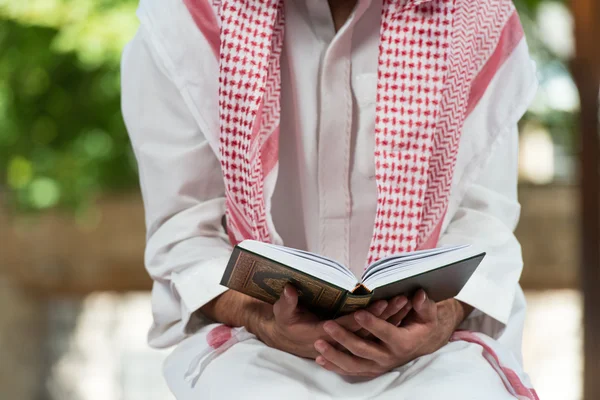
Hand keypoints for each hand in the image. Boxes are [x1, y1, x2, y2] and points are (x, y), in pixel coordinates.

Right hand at [251, 285, 408, 358]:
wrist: (288, 338)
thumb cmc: (286, 324)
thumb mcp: (282, 313)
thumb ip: (287, 302)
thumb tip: (290, 288)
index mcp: (323, 334)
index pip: (349, 325)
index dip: (366, 315)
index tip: (382, 302)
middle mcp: (338, 341)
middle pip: (368, 329)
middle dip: (386, 315)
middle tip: (402, 299)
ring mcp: (346, 342)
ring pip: (373, 333)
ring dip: (390, 318)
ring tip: (406, 301)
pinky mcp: (350, 339)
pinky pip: (373, 333)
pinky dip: (387, 323)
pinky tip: (401, 311)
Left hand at [315, 290, 470, 376]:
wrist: (421, 343)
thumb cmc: (422, 324)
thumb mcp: (428, 314)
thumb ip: (424, 304)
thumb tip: (417, 295)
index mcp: (403, 342)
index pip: (386, 333)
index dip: (373, 324)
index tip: (358, 313)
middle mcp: (389, 357)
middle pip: (363, 350)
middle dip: (344, 338)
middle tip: (327, 325)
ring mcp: (378, 365)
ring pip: (353, 364)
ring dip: (334, 355)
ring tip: (318, 344)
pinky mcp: (370, 369)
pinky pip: (350, 371)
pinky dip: (334, 366)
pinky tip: (319, 359)